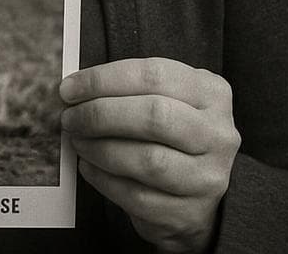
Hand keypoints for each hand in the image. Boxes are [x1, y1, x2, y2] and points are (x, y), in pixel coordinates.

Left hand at [60, 58, 239, 253]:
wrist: (200, 197)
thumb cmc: (173, 136)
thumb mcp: (168, 99)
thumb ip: (131, 90)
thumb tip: (76, 89)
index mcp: (211, 93)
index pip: (155, 75)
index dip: (104, 79)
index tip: (70, 89)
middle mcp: (217, 134)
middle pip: (154, 116)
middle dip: (100, 114)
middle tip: (71, 117)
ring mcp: (207, 176)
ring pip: (147, 159)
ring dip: (100, 148)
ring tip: (78, 141)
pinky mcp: (188, 212)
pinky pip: (136, 195)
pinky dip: (103, 179)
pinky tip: (89, 167)